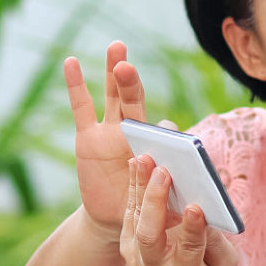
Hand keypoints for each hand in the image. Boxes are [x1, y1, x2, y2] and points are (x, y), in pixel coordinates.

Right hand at [63, 41, 153, 242]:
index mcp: (158, 144)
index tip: (169, 139)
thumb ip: (173, 192)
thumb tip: (195, 197)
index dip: (168, 133)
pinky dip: (76, 85)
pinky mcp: (88, 138)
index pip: (167, 130)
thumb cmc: (148, 205)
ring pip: (113, 96)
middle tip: (126, 65)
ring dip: (114, 73)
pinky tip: (71, 62)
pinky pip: (81, 108)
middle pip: (135, 101)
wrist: (118, 218)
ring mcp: (110, 131)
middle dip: (132, 83)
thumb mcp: (163, 201)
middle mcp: (135, 131)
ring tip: (116, 48)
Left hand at [121, 155, 240, 265]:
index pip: (188, 249)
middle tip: (163, 169)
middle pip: (149, 234)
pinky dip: (135, 187)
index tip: (197, 206)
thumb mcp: (224, 265)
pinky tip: (138, 164)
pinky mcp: (127, 244)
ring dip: (138, 186)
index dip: (193, 228)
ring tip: (143, 157)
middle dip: (156, 200)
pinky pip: (130, 212)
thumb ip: (216, 239)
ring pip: (135, 219)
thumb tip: (204, 205)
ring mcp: (136, 258)